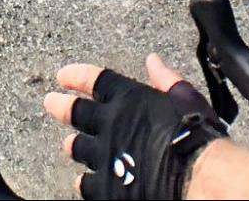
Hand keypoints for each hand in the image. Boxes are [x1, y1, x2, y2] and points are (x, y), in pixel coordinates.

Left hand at [45, 57, 224, 199]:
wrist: (198, 178)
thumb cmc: (196, 136)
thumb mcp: (185, 99)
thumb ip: (165, 79)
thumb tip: (153, 60)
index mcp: (128, 98)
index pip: (94, 80)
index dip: (76, 76)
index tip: (62, 76)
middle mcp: (110, 124)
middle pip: (76, 112)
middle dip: (61, 106)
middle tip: (50, 103)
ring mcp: (104, 156)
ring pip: (78, 149)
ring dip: (73, 146)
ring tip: (68, 145)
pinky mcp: (106, 187)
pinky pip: (86, 184)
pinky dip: (84, 182)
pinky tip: (83, 182)